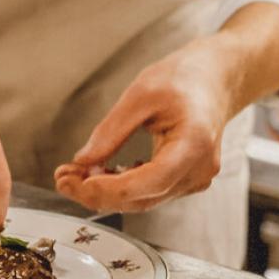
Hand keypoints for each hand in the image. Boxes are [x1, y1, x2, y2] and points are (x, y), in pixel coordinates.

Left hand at [55, 41, 233, 212]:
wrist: (215, 79)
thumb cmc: (185, 78)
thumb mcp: (140, 93)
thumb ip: (111, 131)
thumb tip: (83, 161)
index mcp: (194, 144)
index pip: (149, 181)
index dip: (109, 188)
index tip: (76, 182)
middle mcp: (199, 169)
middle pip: (142, 198)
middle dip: (97, 193)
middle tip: (62, 178)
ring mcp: (195, 179)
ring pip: (143, 199)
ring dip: (105, 192)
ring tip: (73, 174)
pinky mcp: (185, 180)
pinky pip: (149, 192)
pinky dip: (121, 187)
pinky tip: (98, 173)